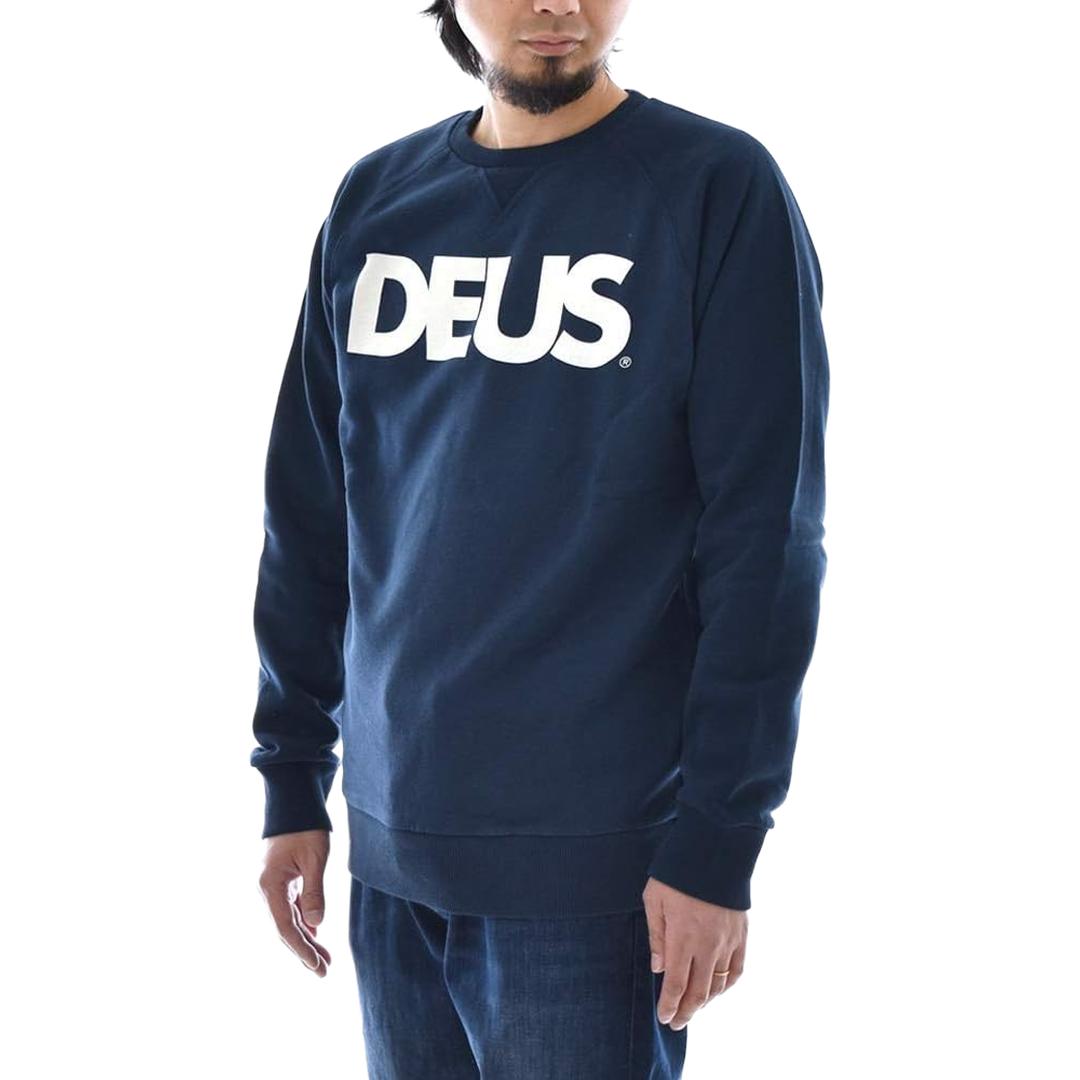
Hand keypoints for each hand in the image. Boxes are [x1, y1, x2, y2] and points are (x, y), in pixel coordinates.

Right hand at [258, 829, 331, 976]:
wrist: (294, 804)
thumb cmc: (305, 829)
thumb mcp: (315, 860)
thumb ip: (315, 892)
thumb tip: (315, 925)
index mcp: (270, 887)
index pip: (285, 928)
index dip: (302, 950)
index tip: (317, 966)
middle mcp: (266, 890)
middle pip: (285, 929)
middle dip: (304, 951)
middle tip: (323, 971)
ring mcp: (272, 887)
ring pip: (288, 920)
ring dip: (305, 938)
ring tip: (324, 959)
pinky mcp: (281, 881)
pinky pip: (291, 908)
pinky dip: (304, 922)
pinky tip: (315, 934)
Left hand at [642, 876, 746, 1029]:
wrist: (716, 850)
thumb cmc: (678, 872)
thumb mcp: (655, 899)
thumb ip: (657, 936)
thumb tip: (658, 968)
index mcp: (682, 938)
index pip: (675, 984)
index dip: (670, 1006)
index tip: (664, 1018)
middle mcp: (707, 946)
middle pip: (698, 992)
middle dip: (686, 1011)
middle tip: (676, 1022)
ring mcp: (727, 942)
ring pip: (718, 985)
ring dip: (705, 1001)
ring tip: (693, 1008)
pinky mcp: (742, 935)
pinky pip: (736, 970)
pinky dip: (726, 986)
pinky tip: (717, 989)